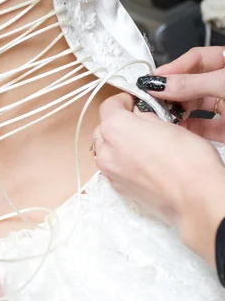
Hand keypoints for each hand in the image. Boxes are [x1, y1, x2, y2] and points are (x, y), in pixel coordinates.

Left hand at [93, 93, 224, 266]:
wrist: (194, 200)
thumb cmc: (188, 162)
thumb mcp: (170, 125)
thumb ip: (147, 117)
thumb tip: (140, 114)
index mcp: (116, 127)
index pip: (109, 105)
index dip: (123, 100)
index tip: (133, 102)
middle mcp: (106, 149)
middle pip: (104, 127)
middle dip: (118, 122)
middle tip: (140, 123)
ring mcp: (109, 170)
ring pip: (105, 148)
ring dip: (117, 143)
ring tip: (142, 145)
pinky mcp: (116, 187)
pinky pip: (111, 167)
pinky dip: (120, 161)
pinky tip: (141, 163)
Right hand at [136, 46, 224, 140]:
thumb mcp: (224, 84)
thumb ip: (192, 84)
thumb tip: (160, 85)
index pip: (195, 59)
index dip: (173, 68)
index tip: (153, 80)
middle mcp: (223, 84)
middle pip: (190, 84)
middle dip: (170, 92)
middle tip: (151, 99)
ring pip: (193, 106)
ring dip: (175, 112)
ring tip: (159, 115)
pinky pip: (201, 127)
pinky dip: (186, 129)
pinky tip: (174, 130)